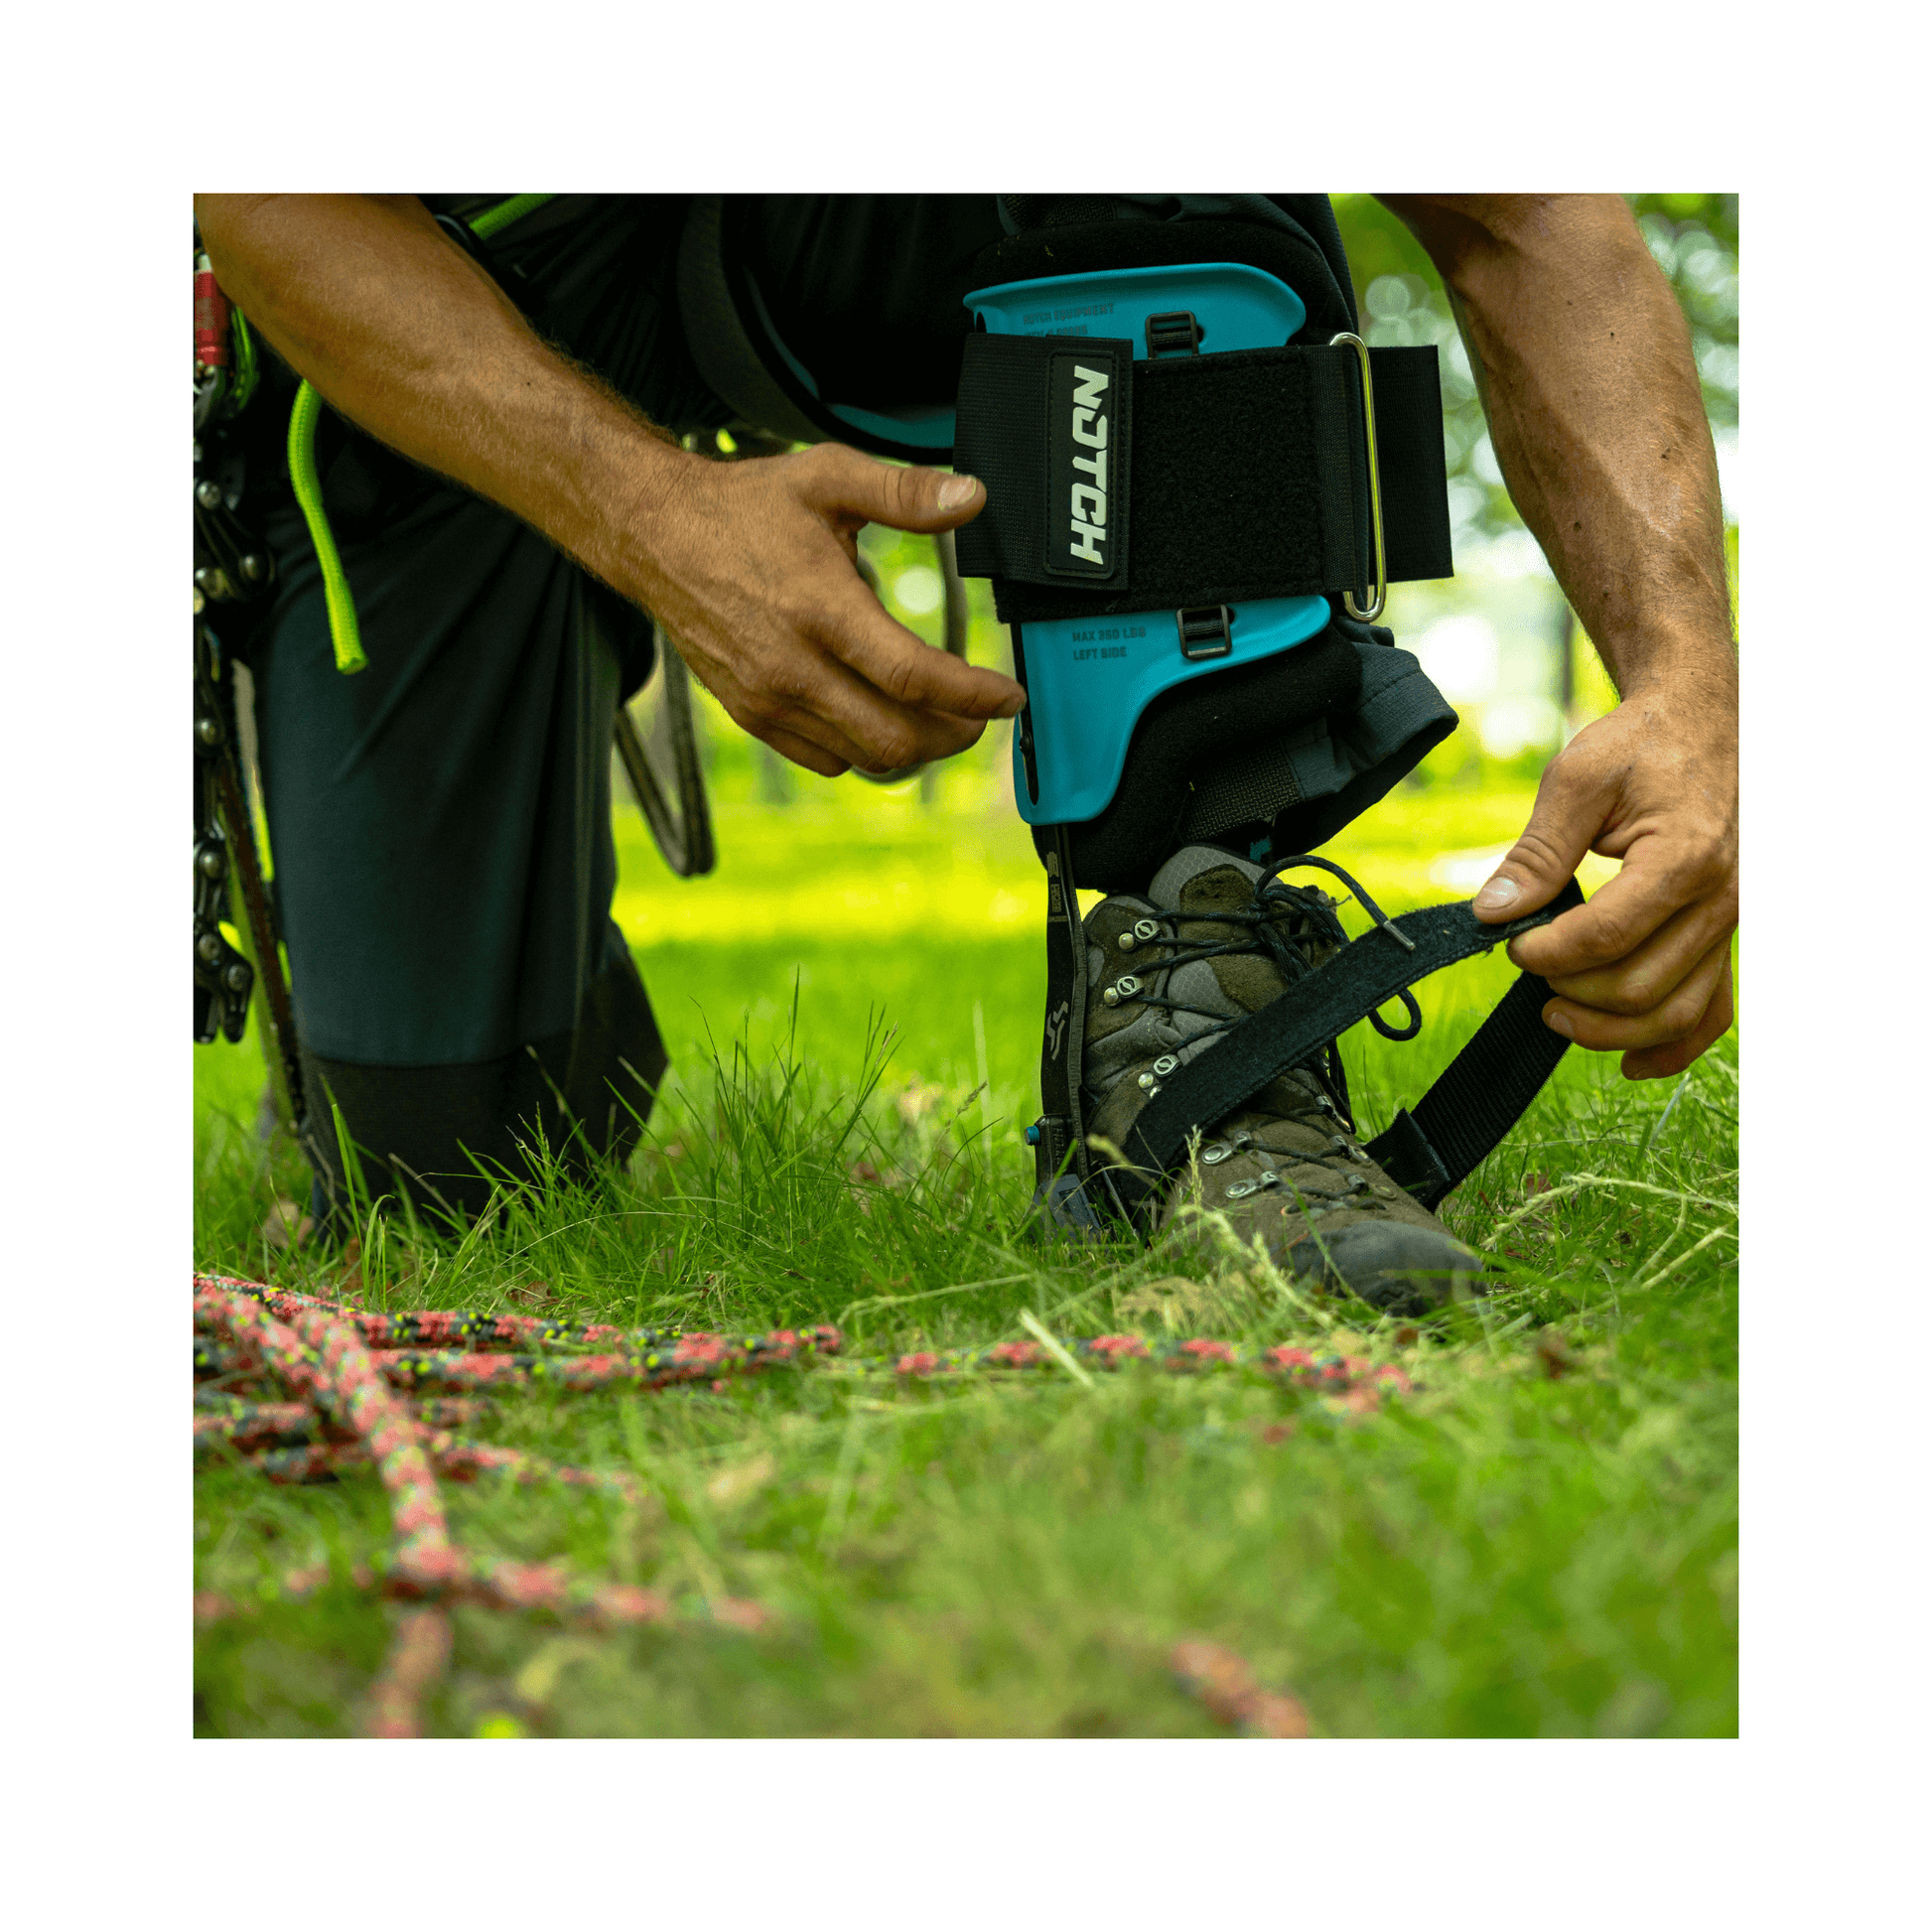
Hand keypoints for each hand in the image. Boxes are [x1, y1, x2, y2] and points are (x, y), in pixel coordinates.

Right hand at [624, 442, 1023, 776]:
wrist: (654, 536)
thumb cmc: (743, 507)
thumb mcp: (827, 477)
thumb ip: (904, 491)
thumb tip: (971, 497)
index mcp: (820, 606)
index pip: (913, 676)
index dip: (973, 695)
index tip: (1008, 696)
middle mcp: (791, 665)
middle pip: (895, 736)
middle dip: (954, 733)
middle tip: (980, 714)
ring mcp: (767, 698)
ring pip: (864, 757)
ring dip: (913, 746)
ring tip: (939, 717)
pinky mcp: (751, 715)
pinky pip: (825, 759)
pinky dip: (864, 750)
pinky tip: (879, 716)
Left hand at [1470, 679, 1737, 1079]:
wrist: (1702, 724)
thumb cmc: (1640, 745)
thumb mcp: (1578, 780)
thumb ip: (1536, 852)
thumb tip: (1491, 912)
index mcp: (1684, 857)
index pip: (1606, 937)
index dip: (1546, 952)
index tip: (1510, 940)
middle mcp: (1721, 900)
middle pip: (1638, 987)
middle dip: (1569, 990)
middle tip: (1526, 961)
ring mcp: (1730, 924)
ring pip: (1675, 1013)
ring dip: (1608, 1030)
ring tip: (1554, 1013)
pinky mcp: (1725, 936)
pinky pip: (1711, 1011)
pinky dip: (1670, 1047)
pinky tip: (1626, 1062)